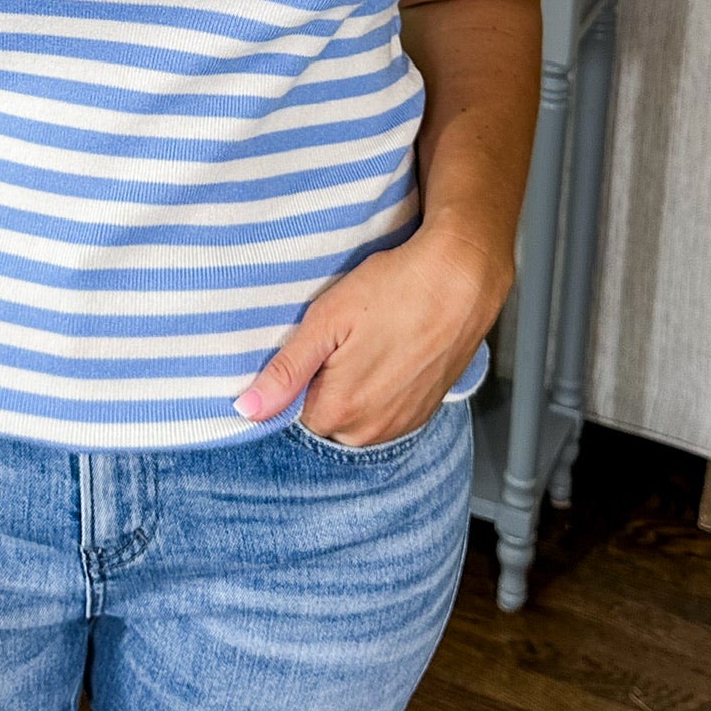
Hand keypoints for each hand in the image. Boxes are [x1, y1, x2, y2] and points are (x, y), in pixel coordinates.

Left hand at [233, 226, 512, 447]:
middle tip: (341, 339)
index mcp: (339, 411)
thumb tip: (247, 409)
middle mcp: (371, 431)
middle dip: (324, 386)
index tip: (312, 346)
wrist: (462, 279)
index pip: (292, 413)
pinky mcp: (424, 413)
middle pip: (324, 419)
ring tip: (368, 342)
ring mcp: (402, 424)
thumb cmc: (394, 290)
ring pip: (356, 417)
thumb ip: (286, 370)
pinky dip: (381, 389)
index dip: (296, 378)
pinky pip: (385, 413)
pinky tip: (389, 352)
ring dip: (354, 389)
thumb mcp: (327, 320)